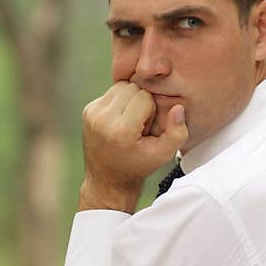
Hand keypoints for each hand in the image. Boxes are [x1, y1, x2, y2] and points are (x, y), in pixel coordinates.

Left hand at [79, 81, 187, 211]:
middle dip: (141, 102)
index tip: (147, 129)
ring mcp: (92, 114)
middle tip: (139, 125)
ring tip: (131, 121)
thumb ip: (178, 132)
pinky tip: (121, 120)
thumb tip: (177, 107)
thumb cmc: (138, 165)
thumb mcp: (164, 154)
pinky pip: (111, 92)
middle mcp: (102, 120)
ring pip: (121, 86)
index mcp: (121, 131)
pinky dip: (119, 102)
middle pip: (132, 88)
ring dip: (130, 99)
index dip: (152, 110)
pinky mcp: (88, 110)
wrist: (108, 178)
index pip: (145, 97)